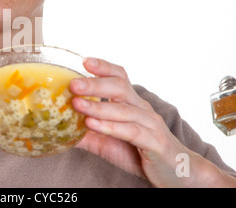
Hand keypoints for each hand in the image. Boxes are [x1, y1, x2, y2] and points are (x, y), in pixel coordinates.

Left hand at [70, 57, 235, 186]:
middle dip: (95, 83)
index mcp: (131, 104)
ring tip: (76, 104)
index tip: (84, 61)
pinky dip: (111, 127)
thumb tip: (59, 129)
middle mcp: (142, 108)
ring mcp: (150, 124)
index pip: (119, 77)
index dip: (103, 67)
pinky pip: (131, 131)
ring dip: (98, 105)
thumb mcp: (108, 142)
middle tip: (73, 84)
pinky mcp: (154, 142)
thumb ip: (86, 134)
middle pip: (120, 87)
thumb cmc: (140, 153)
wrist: (176, 174)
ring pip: (123, 109)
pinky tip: (93, 124)